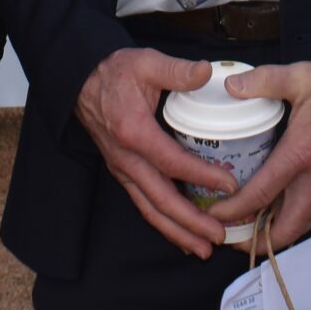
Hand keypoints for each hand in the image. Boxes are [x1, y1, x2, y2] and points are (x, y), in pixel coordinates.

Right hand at [75, 49, 228, 256]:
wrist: (80, 81)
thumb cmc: (115, 72)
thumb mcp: (146, 62)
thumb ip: (177, 70)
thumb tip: (206, 72)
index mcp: (133, 132)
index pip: (172, 162)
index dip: (202, 175)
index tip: (230, 185)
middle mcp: (126, 158)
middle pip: (160, 199)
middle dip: (191, 222)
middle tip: (219, 236)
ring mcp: (122, 169)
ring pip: (150, 209)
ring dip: (177, 231)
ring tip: (203, 248)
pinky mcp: (123, 172)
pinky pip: (143, 204)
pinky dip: (163, 222)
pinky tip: (181, 234)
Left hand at [208, 63, 310, 250]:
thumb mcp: (302, 77)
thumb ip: (264, 80)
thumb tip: (231, 87)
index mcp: (298, 157)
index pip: (259, 196)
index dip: (232, 212)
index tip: (212, 215)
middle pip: (283, 231)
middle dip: (255, 243)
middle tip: (231, 236)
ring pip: (299, 228)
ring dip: (274, 235)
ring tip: (250, 229)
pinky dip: (292, 221)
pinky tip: (277, 210)